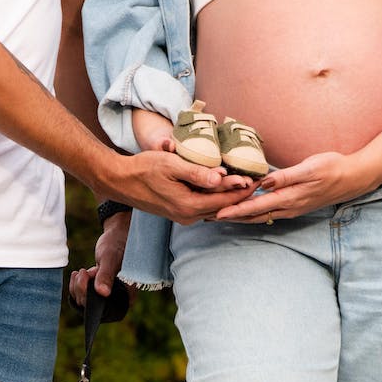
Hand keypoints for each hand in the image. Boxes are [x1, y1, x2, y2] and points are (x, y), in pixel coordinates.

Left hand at [69, 211, 131, 308]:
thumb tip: (103, 293)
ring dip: (78, 287)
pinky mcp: (99, 289)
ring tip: (83, 271)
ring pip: (85, 301)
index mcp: (127, 296)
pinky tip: (79, 274)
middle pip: (92, 306)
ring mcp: (108, 295)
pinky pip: (83, 295)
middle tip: (84, 272)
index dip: (91, 300)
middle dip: (82, 289)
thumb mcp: (111, 259)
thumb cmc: (118, 244)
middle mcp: (118, 299)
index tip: (86, 279)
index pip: (106, 310)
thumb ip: (106, 275)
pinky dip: (77, 285)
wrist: (117, 235)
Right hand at [126, 110, 256, 213]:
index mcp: (189, 205)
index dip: (244, 189)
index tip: (260, 180)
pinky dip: (216, 198)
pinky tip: (224, 188)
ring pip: (214, 207)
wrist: (120, 181)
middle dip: (241, 195)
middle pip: (223, 205)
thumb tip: (221, 178)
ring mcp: (183, 216)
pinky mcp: (179, 212)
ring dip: (229, 196)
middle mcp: (188, 216)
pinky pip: (204, 206)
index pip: (225, 199)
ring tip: (247, 184)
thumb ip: (197, 173)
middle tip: (260, 182)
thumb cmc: (144, 168)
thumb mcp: (171, 164)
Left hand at [213, 152, 378, 222]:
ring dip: (241, 218)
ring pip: (261, 217)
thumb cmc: (332, 168)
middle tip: (209, 217)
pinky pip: (269, 213)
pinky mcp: (294, 206)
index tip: (216, 213)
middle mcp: (288, 207)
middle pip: (254, 216)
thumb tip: (264, 182)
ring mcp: (292, 209)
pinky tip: (245, 211)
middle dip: (232, 217)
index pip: (256, 207)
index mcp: (289, 197)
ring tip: (221, 216)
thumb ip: (287, 176)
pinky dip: (254, 214)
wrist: (353, 178)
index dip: (235, 210)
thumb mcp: (311, 168)